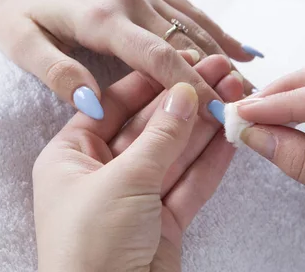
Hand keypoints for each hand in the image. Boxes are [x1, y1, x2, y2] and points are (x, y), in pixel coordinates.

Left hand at [0, 0, 258, 120]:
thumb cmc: (14, 6)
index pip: (158, 58)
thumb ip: (56, 72)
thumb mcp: (20, 44)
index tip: (217, 115)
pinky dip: (215, 29)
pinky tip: (238, 48)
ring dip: (224, 56)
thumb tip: (93, 105)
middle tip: (246, 111)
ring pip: (194, 24)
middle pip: (186, 42)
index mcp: (101, 17)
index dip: (191, 89)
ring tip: (251, 88)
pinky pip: (187, 8)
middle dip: (217, 79)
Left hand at [33, 54, 243, 271]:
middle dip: (183, 100)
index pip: (113, 105)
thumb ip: (158, 135)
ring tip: (234, 93)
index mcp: (70, 156)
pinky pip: (188, 183)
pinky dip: (211, 161)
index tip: (179, 57)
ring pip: (173, 153)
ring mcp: (133, 198)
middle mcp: (99, 173)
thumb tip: (183, 92)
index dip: (148, 80)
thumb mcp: (122, 180)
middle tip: (217, 70)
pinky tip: (231, 134)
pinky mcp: (162, 222)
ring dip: (203, 126)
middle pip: (148, 126)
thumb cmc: (90, 247)